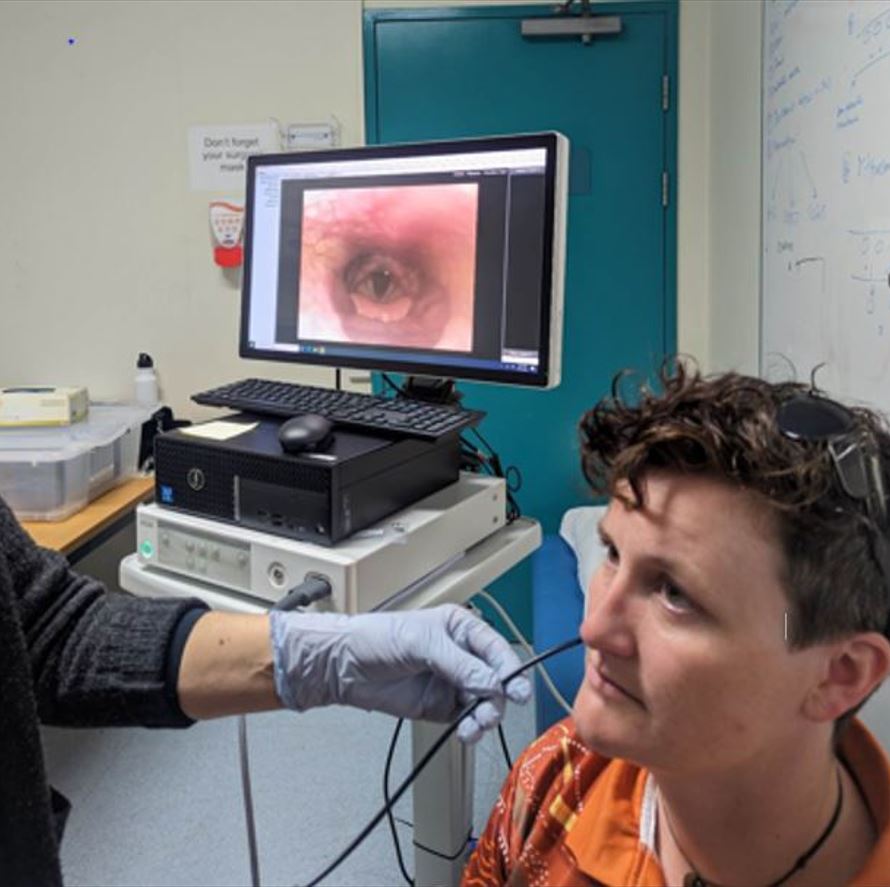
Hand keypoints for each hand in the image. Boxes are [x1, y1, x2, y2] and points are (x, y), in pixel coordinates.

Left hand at [269, 604, 530, 741]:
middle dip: (496, 698)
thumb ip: (459, 664)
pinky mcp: (441, 707)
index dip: (509, 669)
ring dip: (484, 716)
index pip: (496, 649)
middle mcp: (463, 655)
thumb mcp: (420, 643)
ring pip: (484, 703)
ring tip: (473, 727)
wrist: (344, 666)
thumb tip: (494, 684)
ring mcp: (453, 682)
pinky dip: (470, 728)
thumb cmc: (378, 639)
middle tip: (488, 713)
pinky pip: (466, 719)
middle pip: (496, 680)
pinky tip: (464, 732)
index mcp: (462, 629)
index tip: (518, 691)